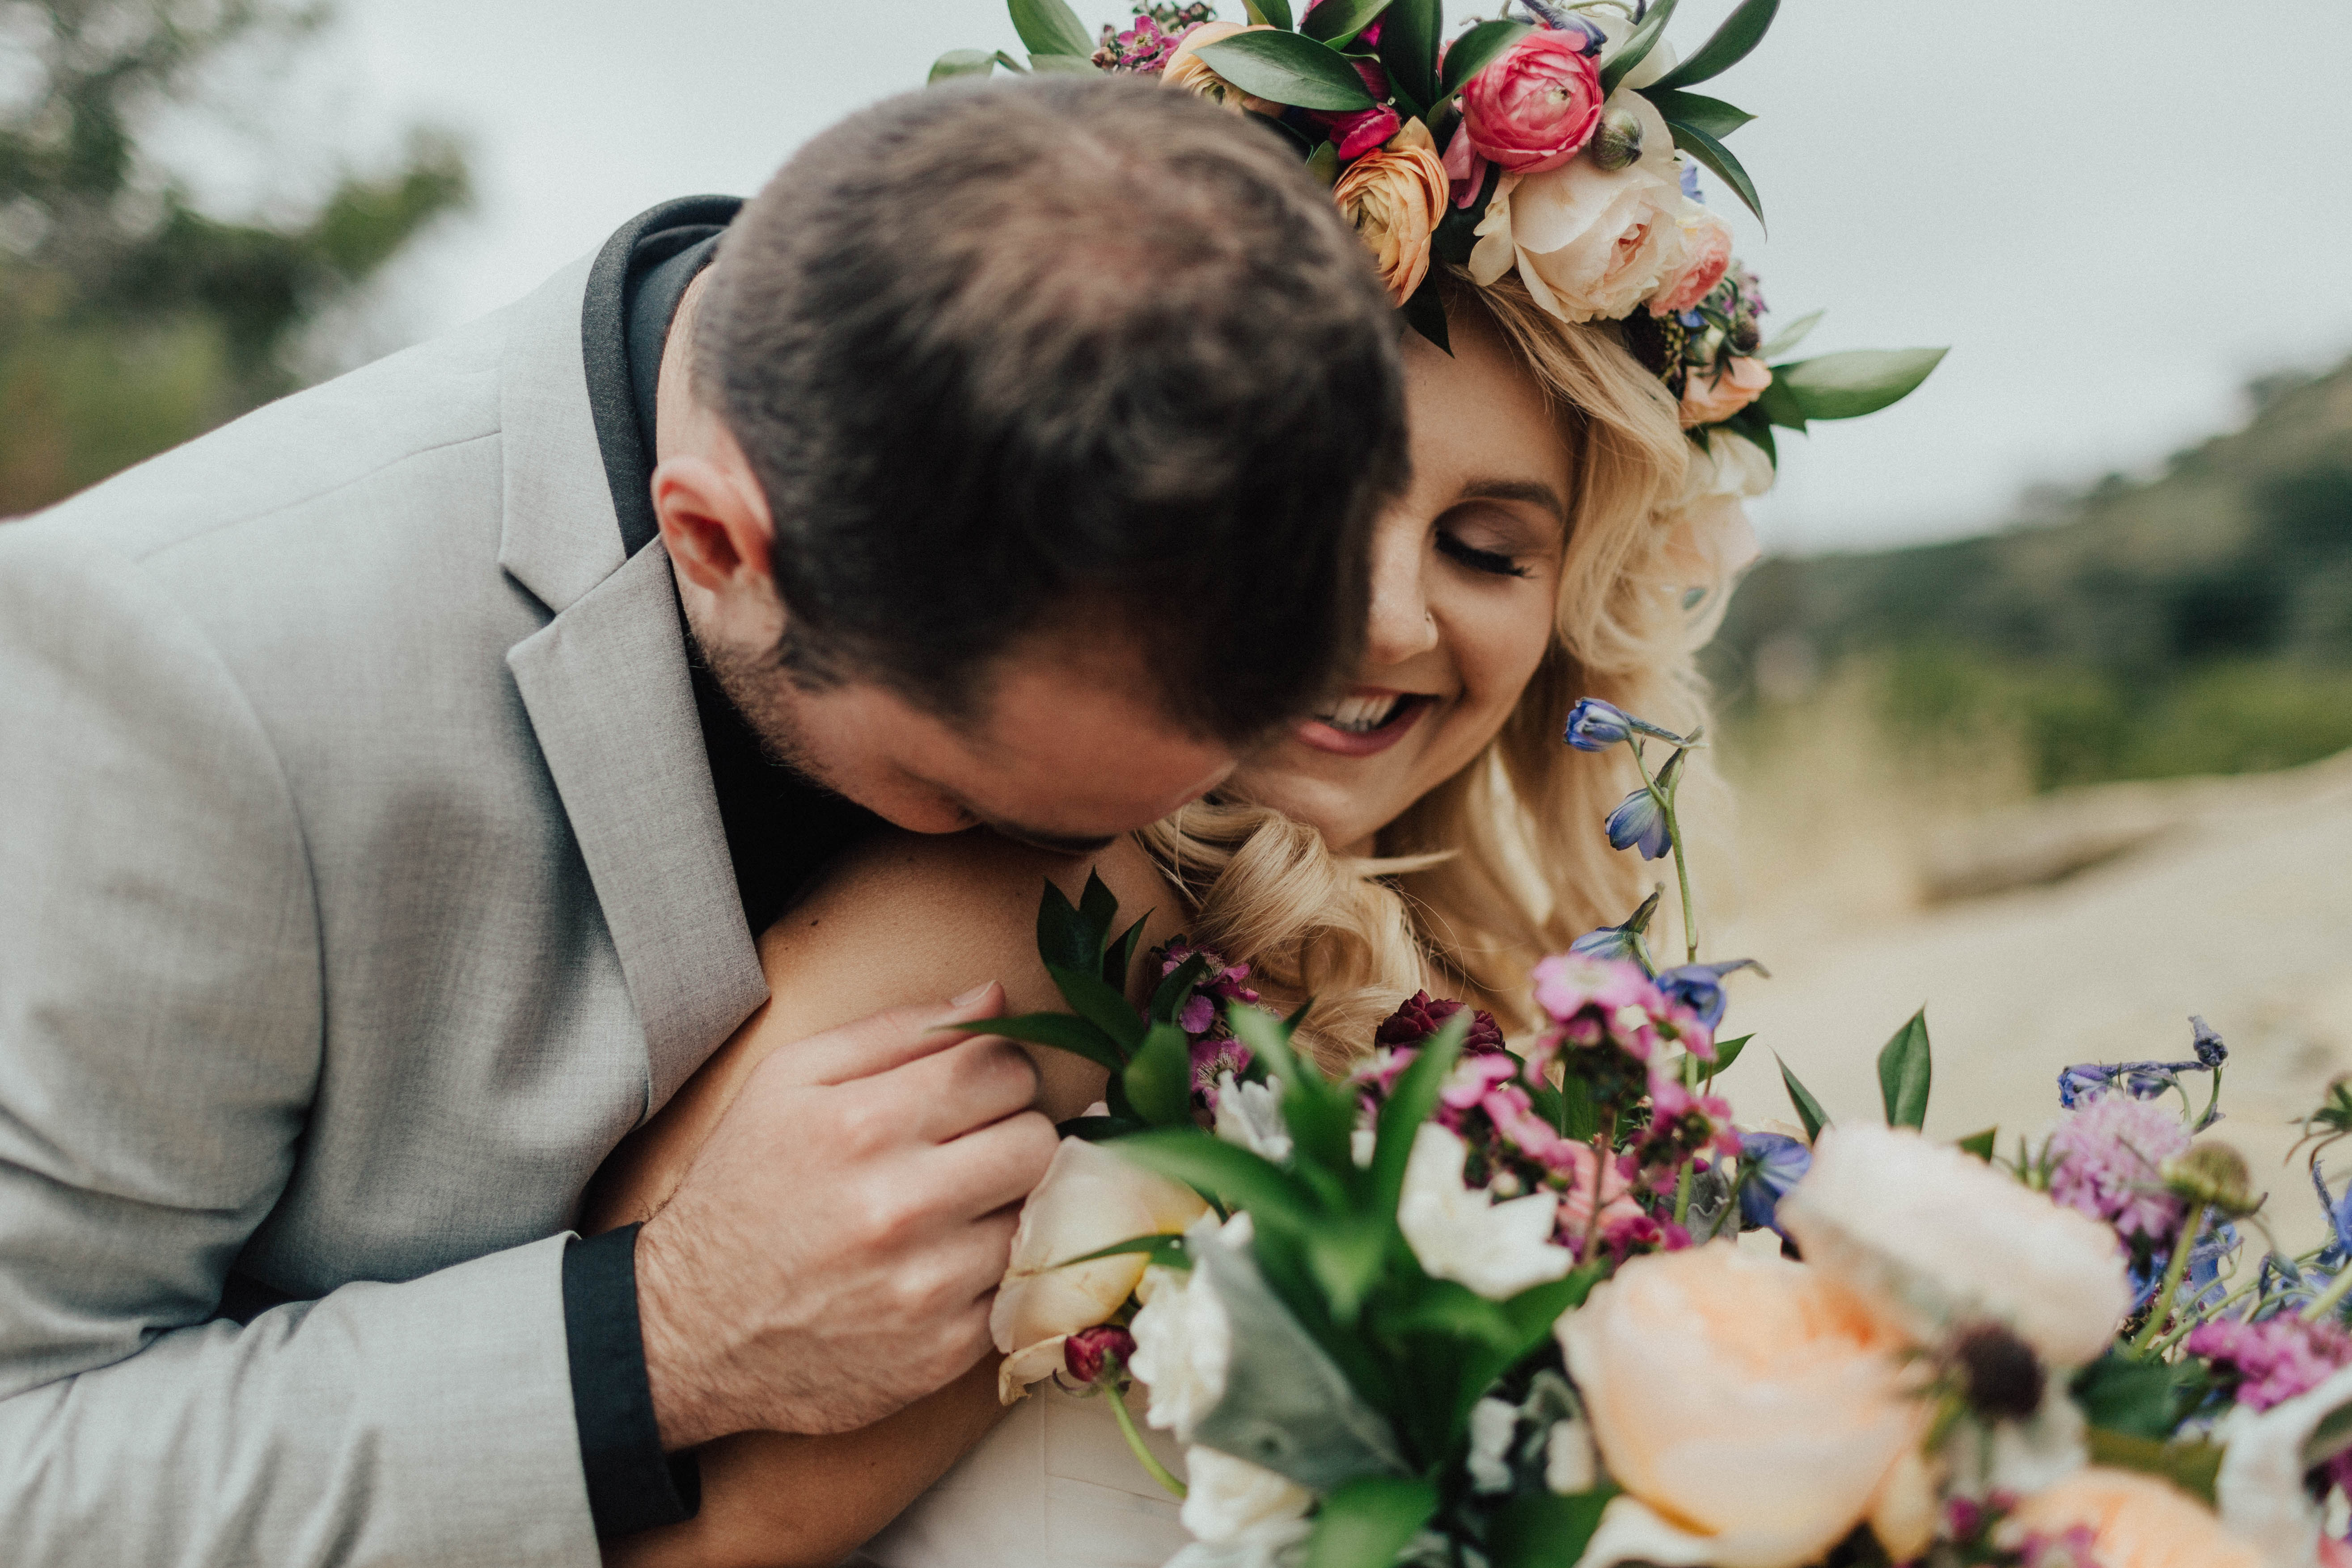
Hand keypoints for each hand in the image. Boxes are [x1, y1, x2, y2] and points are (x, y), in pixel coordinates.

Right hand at [634, 982, 1055, 1448]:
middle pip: (1036, 1140)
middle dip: (1010, 1134)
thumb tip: (994, 996)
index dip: (996, 1071)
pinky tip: (938, 1266)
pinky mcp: (943, 1352)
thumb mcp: (789, 1082)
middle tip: (967, 1149)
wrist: (690, 1329)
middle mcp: (901, 1207)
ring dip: (1002, 1207)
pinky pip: (1017, 1288)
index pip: (1002, 1069)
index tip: (972, 1090)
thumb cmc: (744, 1189)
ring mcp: (926, 1288)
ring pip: (1036, 1215)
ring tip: (947, 1210)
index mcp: (863, 1126)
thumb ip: (896, 1030)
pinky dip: (988, 1273)